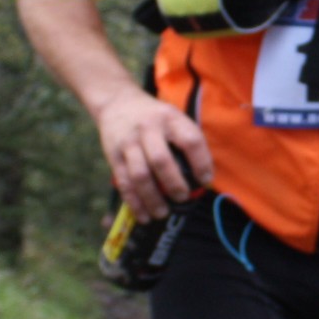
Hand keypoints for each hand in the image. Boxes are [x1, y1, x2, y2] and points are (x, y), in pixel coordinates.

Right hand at [95, 88, 210, 218]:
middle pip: (162, 160)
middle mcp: (149, 129)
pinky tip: (144, 215)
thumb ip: (187, 141)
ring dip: (152, 198)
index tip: (205, 180)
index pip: (190, 140)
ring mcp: (129, 142)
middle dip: (174, 184)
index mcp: (170, 119)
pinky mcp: (113, 155)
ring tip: (163, 213)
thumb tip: (204, 178)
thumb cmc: (154, 118)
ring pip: (140, 175)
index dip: (201, 162)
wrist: (117, 102)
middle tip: (183, 198)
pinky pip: (124, 183)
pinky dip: (134, 202)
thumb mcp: (173, 118)